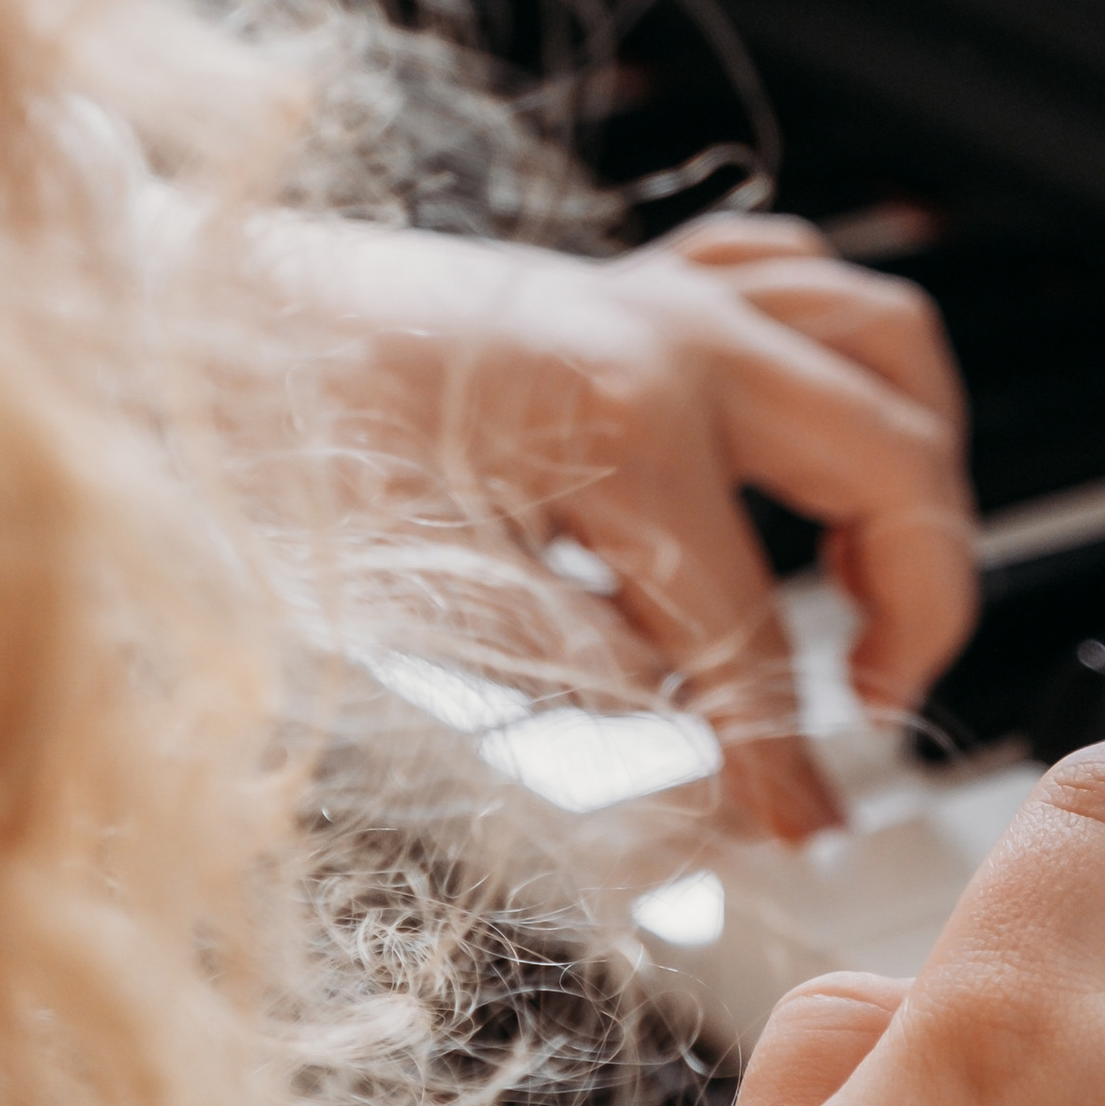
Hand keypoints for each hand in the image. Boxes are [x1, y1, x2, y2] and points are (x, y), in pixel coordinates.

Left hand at [269, 211, 976, 839]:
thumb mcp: (425, 609)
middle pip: (891, 460)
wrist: (184, 320)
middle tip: (871, 698)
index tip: (805, 829)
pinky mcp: (632, 276)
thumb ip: (585, 687)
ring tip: (881, 569)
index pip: (755, 631)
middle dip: (920, 596)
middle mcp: (669, 335)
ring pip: (882, 338)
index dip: (791, 754)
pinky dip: (839, 355)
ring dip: (917, 458)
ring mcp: (660, 290)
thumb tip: (700, 776)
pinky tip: (814, 436)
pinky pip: (795, 278)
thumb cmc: (278, 449)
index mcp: (622, 422)